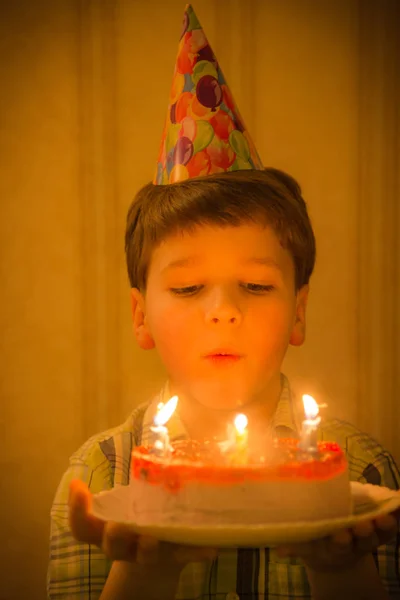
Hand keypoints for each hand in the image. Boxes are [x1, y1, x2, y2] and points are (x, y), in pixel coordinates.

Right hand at [69, 480, 216, 565]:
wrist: (162, 555)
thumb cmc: (141, 517)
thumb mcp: (132, 499)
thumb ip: (138, 474)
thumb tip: (154, 434)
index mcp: (107, 530)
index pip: (82, 527)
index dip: (76, 510)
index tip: (78, 486)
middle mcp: (124, 546)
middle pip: (111, 545)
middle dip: (115, 535)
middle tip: (119, 525)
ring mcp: (149, 555)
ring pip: (145, 555)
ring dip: (149, 546)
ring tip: (154, 539)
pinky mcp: (175, 558)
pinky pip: (186, 557)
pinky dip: (196, 553)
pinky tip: (211, 549)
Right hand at [276, 510, 398, 572]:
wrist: (334, 557)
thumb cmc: (315, 544)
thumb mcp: (304, 547)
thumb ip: (292, 546)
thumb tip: (278, 549)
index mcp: (334, 548)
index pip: (339, 545)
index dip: (340, 541)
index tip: (340, 535)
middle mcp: (354, 545)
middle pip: (362, 541)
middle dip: (363, 533)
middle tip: (363, 524)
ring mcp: (369, 539)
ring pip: (380, 535)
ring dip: (384, 525)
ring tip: (386, 516)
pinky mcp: (380, 533)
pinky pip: (391, 527)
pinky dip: (395, 516)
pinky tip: (398, 503)